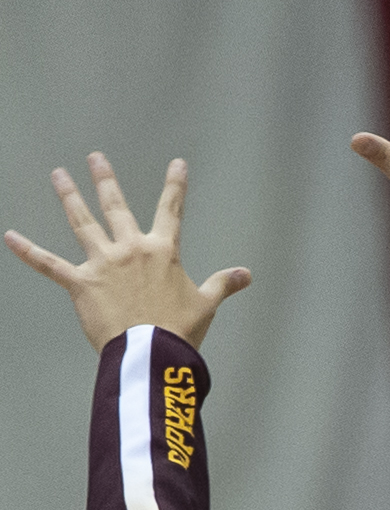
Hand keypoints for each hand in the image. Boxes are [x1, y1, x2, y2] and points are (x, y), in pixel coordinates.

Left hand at [5, 156, 250, 352]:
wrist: (152, 351)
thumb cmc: (180, 329)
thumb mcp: (206, 304)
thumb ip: (222, 284)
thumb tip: (246, 275)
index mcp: (163, 252)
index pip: (172, 211)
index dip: (176, 186)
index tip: (178, 165)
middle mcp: (130, 250)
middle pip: (116, 207)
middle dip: (105, 180)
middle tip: (96, 158)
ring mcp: (103, 264)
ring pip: (82, 223)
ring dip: (69, 197)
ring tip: (58, 175)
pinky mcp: (81, 283)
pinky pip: (49, 265)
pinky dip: (28, 251)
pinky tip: (10, 237)